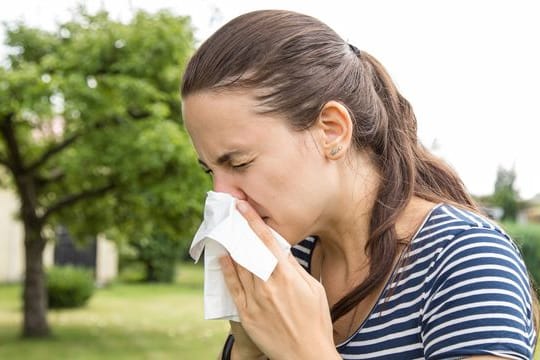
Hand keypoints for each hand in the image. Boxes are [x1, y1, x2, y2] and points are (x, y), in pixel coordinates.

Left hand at [219, 200, 338, 359]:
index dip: (253, 221)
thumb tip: (283, 252)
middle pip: (249, 250)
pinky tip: (223, 258)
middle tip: (229, 214)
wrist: (306, 354)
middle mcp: (269, 284)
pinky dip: (227, 271)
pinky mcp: (247, 314)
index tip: (242, 207)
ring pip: (239, 266)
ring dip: (231, 246)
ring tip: (224, 231)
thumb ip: (296, 269)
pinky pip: (233, 288)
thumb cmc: (316, 321)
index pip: (267, 241)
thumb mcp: (313, 289)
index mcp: (288, 275)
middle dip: (239, 229)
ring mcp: (256, 299)